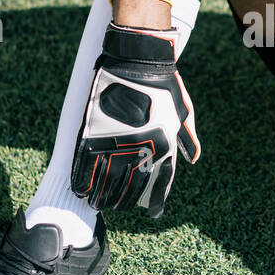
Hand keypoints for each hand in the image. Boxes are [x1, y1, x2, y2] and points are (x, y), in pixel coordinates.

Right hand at [71, 23, 199, 217]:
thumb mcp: (183, 112)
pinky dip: (82, 181)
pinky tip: (81, 190)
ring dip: (101, 197)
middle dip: (122, 202)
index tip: (153, 214)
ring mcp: (115, 144)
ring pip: (106, 182)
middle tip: (116, 208)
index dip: (156, 202)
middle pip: (129, 189)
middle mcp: (140, 152)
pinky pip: (85, 166)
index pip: (160, 185)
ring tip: (97, 204)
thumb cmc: (164, 85)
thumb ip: (186, 138)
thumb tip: (193, 157)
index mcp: (163, 148)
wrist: (138, 60)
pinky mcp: (93, 134)